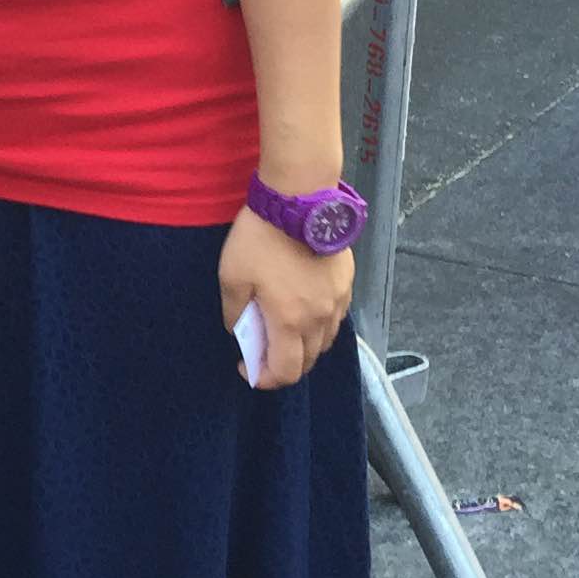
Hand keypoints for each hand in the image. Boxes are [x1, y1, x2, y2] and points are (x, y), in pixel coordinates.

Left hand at [217, 207, 353, 390]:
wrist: (300, 198)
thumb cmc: (261, 238)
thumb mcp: (232, 276)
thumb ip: (235, 311)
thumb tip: (240, 329)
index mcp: (290, 321)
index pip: (287, 371)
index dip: (266, 378)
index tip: (248, 368)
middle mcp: (320, 318)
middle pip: (310, 360)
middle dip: (285, 364)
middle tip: (263, 350)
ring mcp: (338, 300)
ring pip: (326, 340)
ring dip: (305, 345)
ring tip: (284, 330)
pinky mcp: (346, 282)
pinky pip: (335, 316)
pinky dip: (319, 323)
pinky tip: (304, 307)